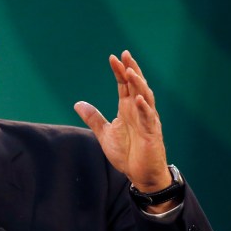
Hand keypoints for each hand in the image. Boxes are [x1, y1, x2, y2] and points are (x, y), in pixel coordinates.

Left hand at [74, 51, 172, 196]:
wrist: (141, 175)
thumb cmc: (127, 154)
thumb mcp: (105, 133)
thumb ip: (94, 118)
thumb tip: (78, 104)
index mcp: (128, 109)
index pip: (124, 85)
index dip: (119, 71)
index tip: (113, 57)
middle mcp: (139, 111)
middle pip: (136, 85)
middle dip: (131, 70)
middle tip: (125, 55)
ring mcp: (147, 121)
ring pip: (145, 97)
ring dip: (138, 84)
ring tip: (130, 71)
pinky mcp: (152, 133)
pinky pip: (149, 118)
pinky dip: (145, 108)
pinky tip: (140, 99)